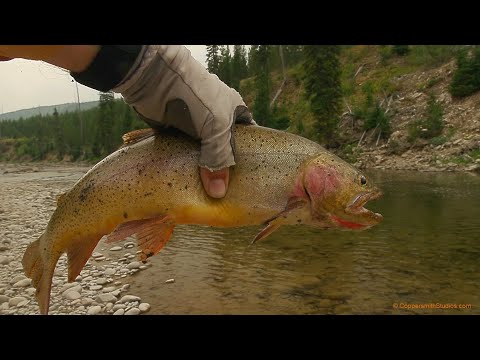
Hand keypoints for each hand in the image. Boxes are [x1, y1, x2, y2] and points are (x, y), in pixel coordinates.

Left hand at [112, 45, 254, 198]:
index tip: (247, 178)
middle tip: (225, 191)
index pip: (246, 136)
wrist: (156, 82)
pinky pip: (182, 154)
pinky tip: (186, 183)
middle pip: (222, 149)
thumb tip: (219, 193)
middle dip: (222, 168)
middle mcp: (214, 119)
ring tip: (206, 192)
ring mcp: (194, 126)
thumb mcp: (217, 130)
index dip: (248, 155)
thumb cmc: (197, 99)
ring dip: (201, 169)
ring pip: (201, 153)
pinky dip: (183, 166)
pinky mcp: (174, 132)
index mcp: (232, 111)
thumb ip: (219, 161)